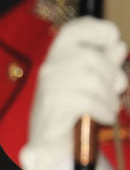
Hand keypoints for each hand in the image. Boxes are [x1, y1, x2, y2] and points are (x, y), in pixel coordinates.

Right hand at [22, 16, 128, 169]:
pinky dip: (103, 110)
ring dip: (109, 97)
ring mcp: (49, 85)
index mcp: (58, 53)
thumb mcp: (91, 80)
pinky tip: (105, 116)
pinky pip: (87, 101)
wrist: (51, 141)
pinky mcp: (53, 104)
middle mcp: (50, 65)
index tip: (114, 42)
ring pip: (91, 80)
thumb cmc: (72, 107)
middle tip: (119, 89)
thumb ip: (105, 62)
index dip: (100, 30)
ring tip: (111, 107)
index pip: (76, 28)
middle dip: (112, 75)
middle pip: (91, 58)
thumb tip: (119, 47)